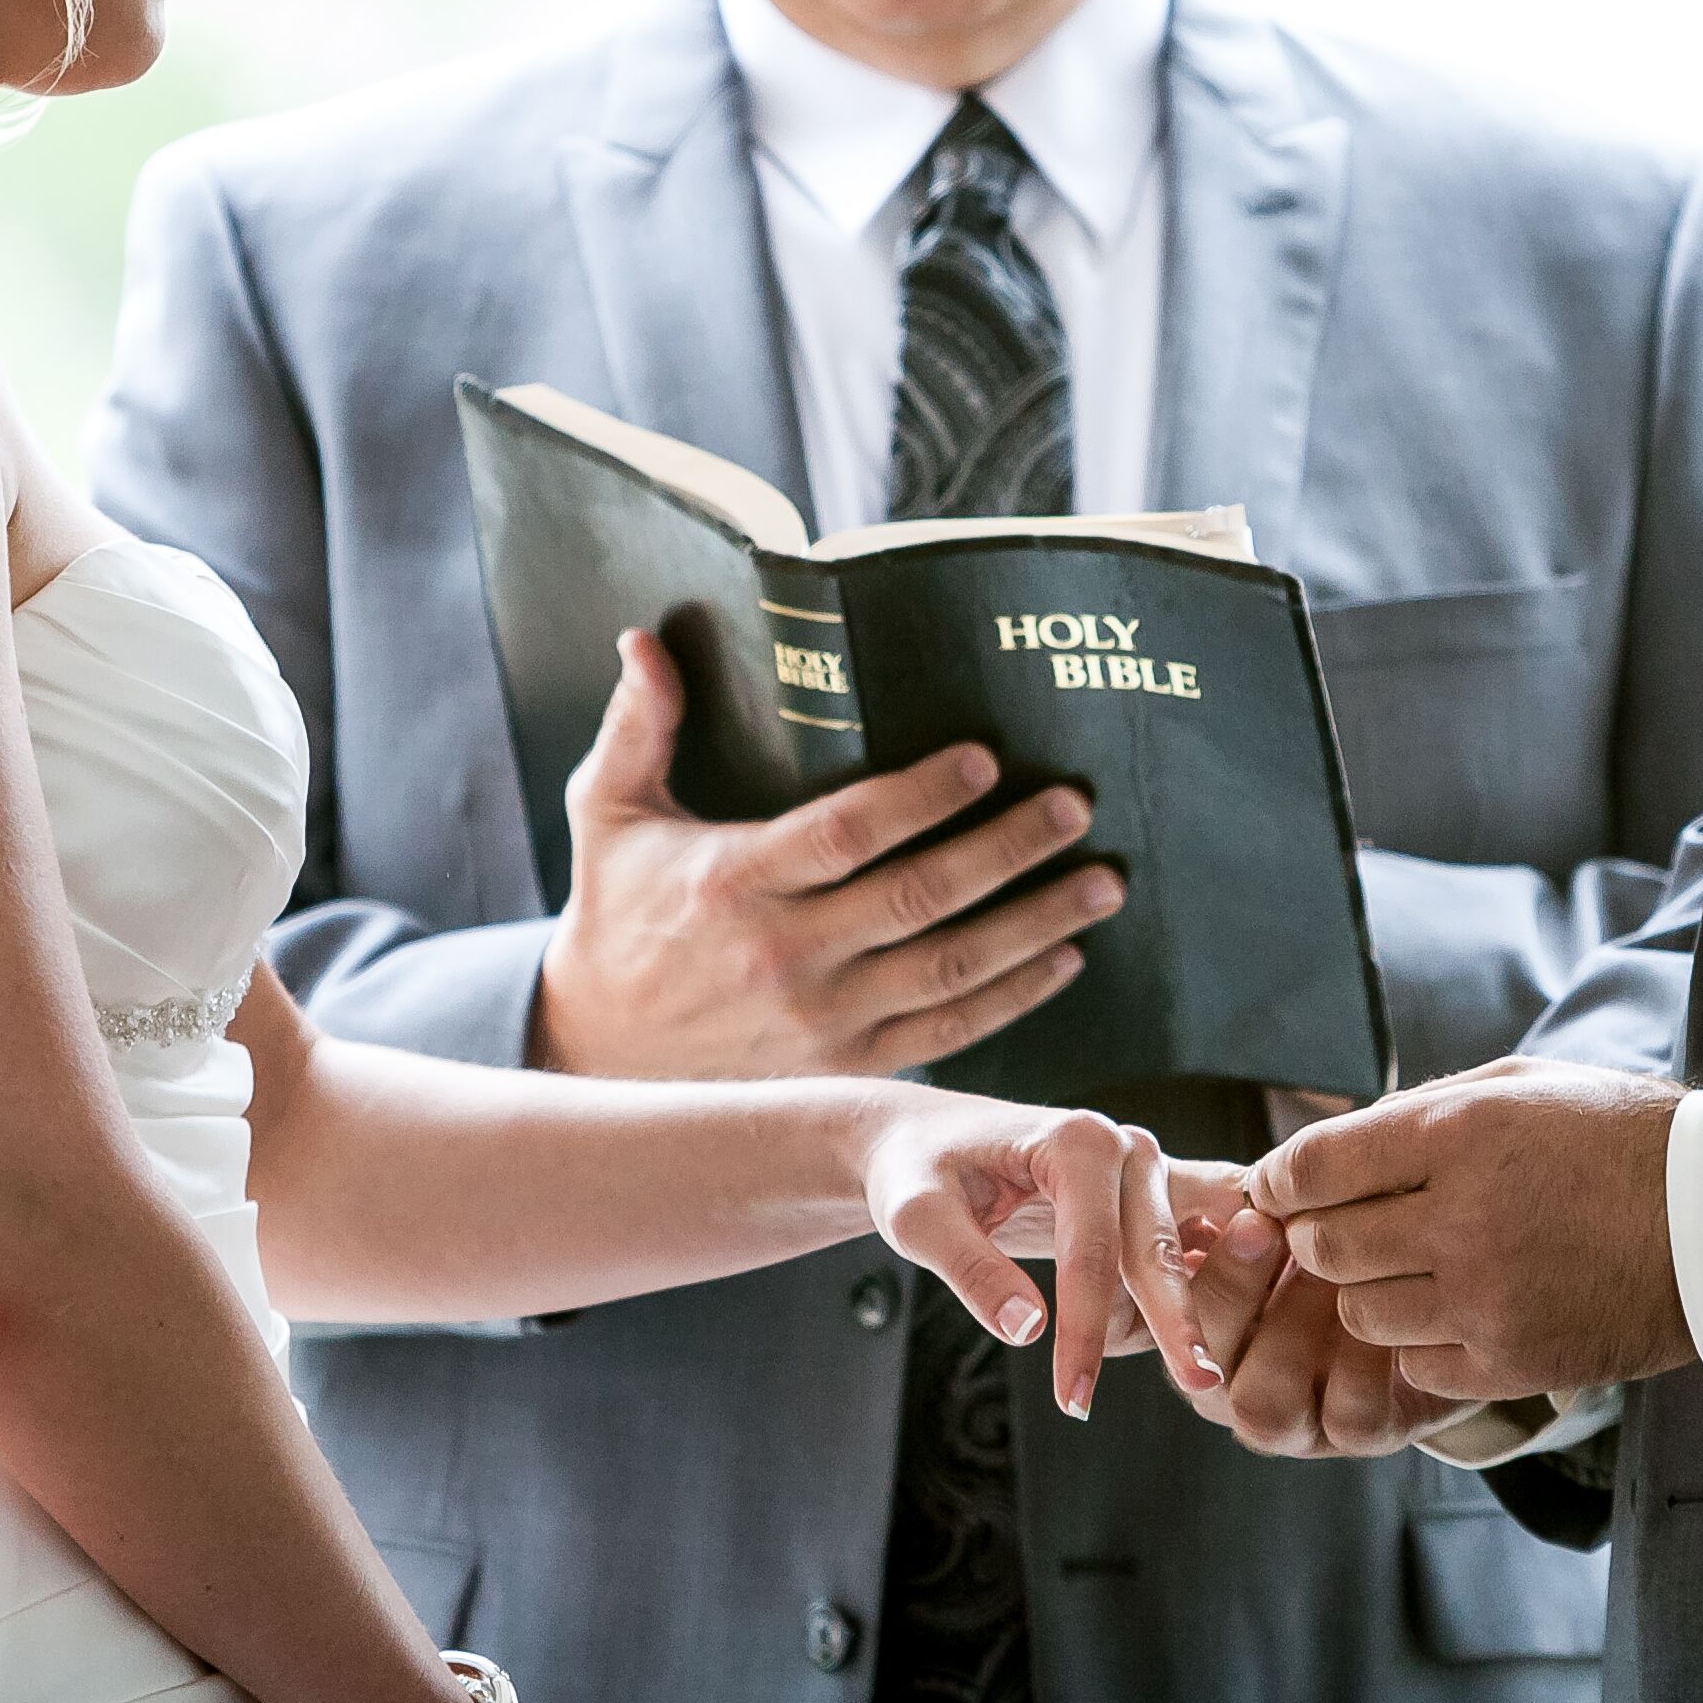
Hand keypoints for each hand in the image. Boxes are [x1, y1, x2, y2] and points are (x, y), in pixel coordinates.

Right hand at [531, 632, 1124, 1079]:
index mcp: (733, 881)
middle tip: (1074, 806)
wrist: (600, 1047)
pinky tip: (1065, 957)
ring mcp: (822, 1021)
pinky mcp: (845, 1064)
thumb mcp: (607, 814)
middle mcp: (785, 955)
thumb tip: (644, 638)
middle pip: (918, 898)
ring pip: (950, 968)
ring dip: (1036, 924)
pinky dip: (1014, 997)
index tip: (985, 759)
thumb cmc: (618, 912)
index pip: (843, 833)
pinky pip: (947, 1031)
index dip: (919, 797)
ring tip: (1102, 882)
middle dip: (1008, 850)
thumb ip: (638, 726)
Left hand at [855, 1094, 1236, 1419]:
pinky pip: (1189, 1242)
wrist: (921, 1138)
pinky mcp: (1149, 1194)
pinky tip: (1213, 1336)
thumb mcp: (918, 1217)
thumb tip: (1029, 1331)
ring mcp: (1145, 1168)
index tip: (1075, 1398)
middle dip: (1175, 1322)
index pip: (1092, 1251)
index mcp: (1075, 1140)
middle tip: (1196, 1385)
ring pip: (1186, 1246)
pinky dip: (1202, 1284)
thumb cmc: (916, 1170)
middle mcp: (1124, 1146)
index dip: (1087, 1329)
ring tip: (1214, 1371)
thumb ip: (971, 1269)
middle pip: (1156, 1249)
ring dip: (1203, 1301)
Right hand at [1160, 1200, 1479, 1457]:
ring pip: (1263, 1407)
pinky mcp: (1358, 1433)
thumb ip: (1245, 1200)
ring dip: (1295, 1327)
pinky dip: (1367, 1360)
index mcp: (1203, 1330)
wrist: (1431, 1278)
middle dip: (1236, 1292)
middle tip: (1283, 1233)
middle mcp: (1236, 1385)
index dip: (1196, 1278)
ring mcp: (1294, 1422)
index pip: (1166, 1320)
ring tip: (1337, 1270)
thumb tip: (1228, 1182)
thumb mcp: (1290, 1209)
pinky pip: (1348, 1420)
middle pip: (1205, 1370)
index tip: (1248, 1217)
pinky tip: (1391, 1305)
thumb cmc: (1343, 1230)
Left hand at [1253, 1057, 1693, 1403]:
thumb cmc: (1615, 1140)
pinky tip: (1459, 1313)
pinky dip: (1422, 1344)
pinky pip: (1416, 1366)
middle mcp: (1463, 1217)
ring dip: (1371, 1292)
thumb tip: (1333, 1145)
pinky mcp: (1512, 1361)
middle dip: (1320, 1237)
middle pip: (1327, 1244)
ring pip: (1363, 1312)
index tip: (1276, 1189)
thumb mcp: (1519, 1086)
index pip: (1317, 1163)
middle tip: (1341, 1231)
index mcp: (1460, 1134)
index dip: (1281, 1178)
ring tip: (1415, 1271)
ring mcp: (1486, 1297)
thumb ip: (1423, 1111)